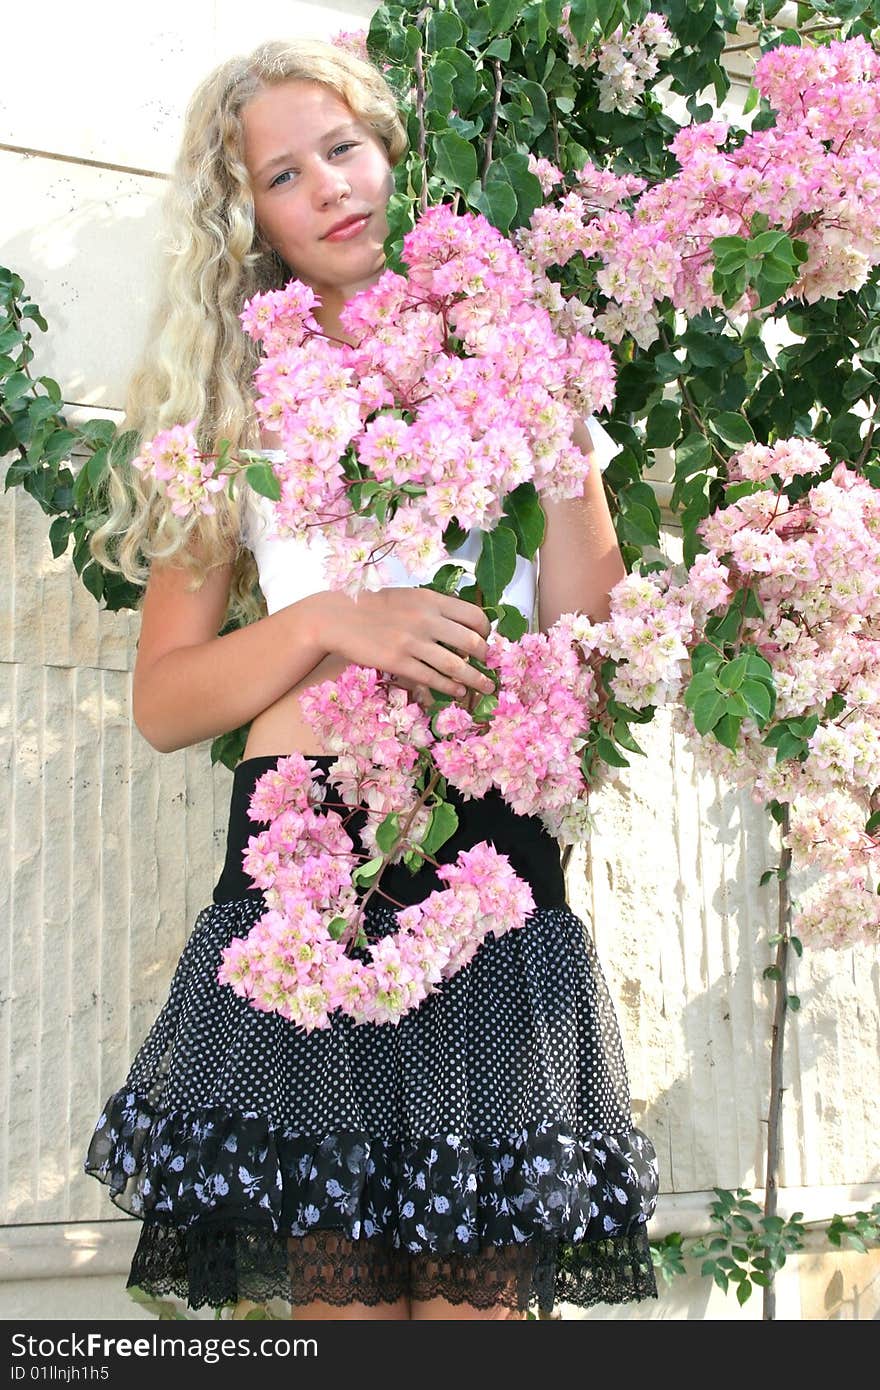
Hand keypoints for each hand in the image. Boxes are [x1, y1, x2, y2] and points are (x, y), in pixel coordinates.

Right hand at [319, 585, 495, 701]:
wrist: (339, 617)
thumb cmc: (375, 607)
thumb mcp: (409, 596)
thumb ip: (434, 608)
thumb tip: (461, 626)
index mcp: (431, 600)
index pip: (473, 615)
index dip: (486, 631)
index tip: (487, 640)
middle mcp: (425, 620)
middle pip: (470, 642)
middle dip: (485, 657)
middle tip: (488, 665)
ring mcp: (412, 643)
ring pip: (455, 665)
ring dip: (474, 679)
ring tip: (484, 686)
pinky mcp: (398, 662)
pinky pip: (432, 678)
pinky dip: (450, 687)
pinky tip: (458, 691)